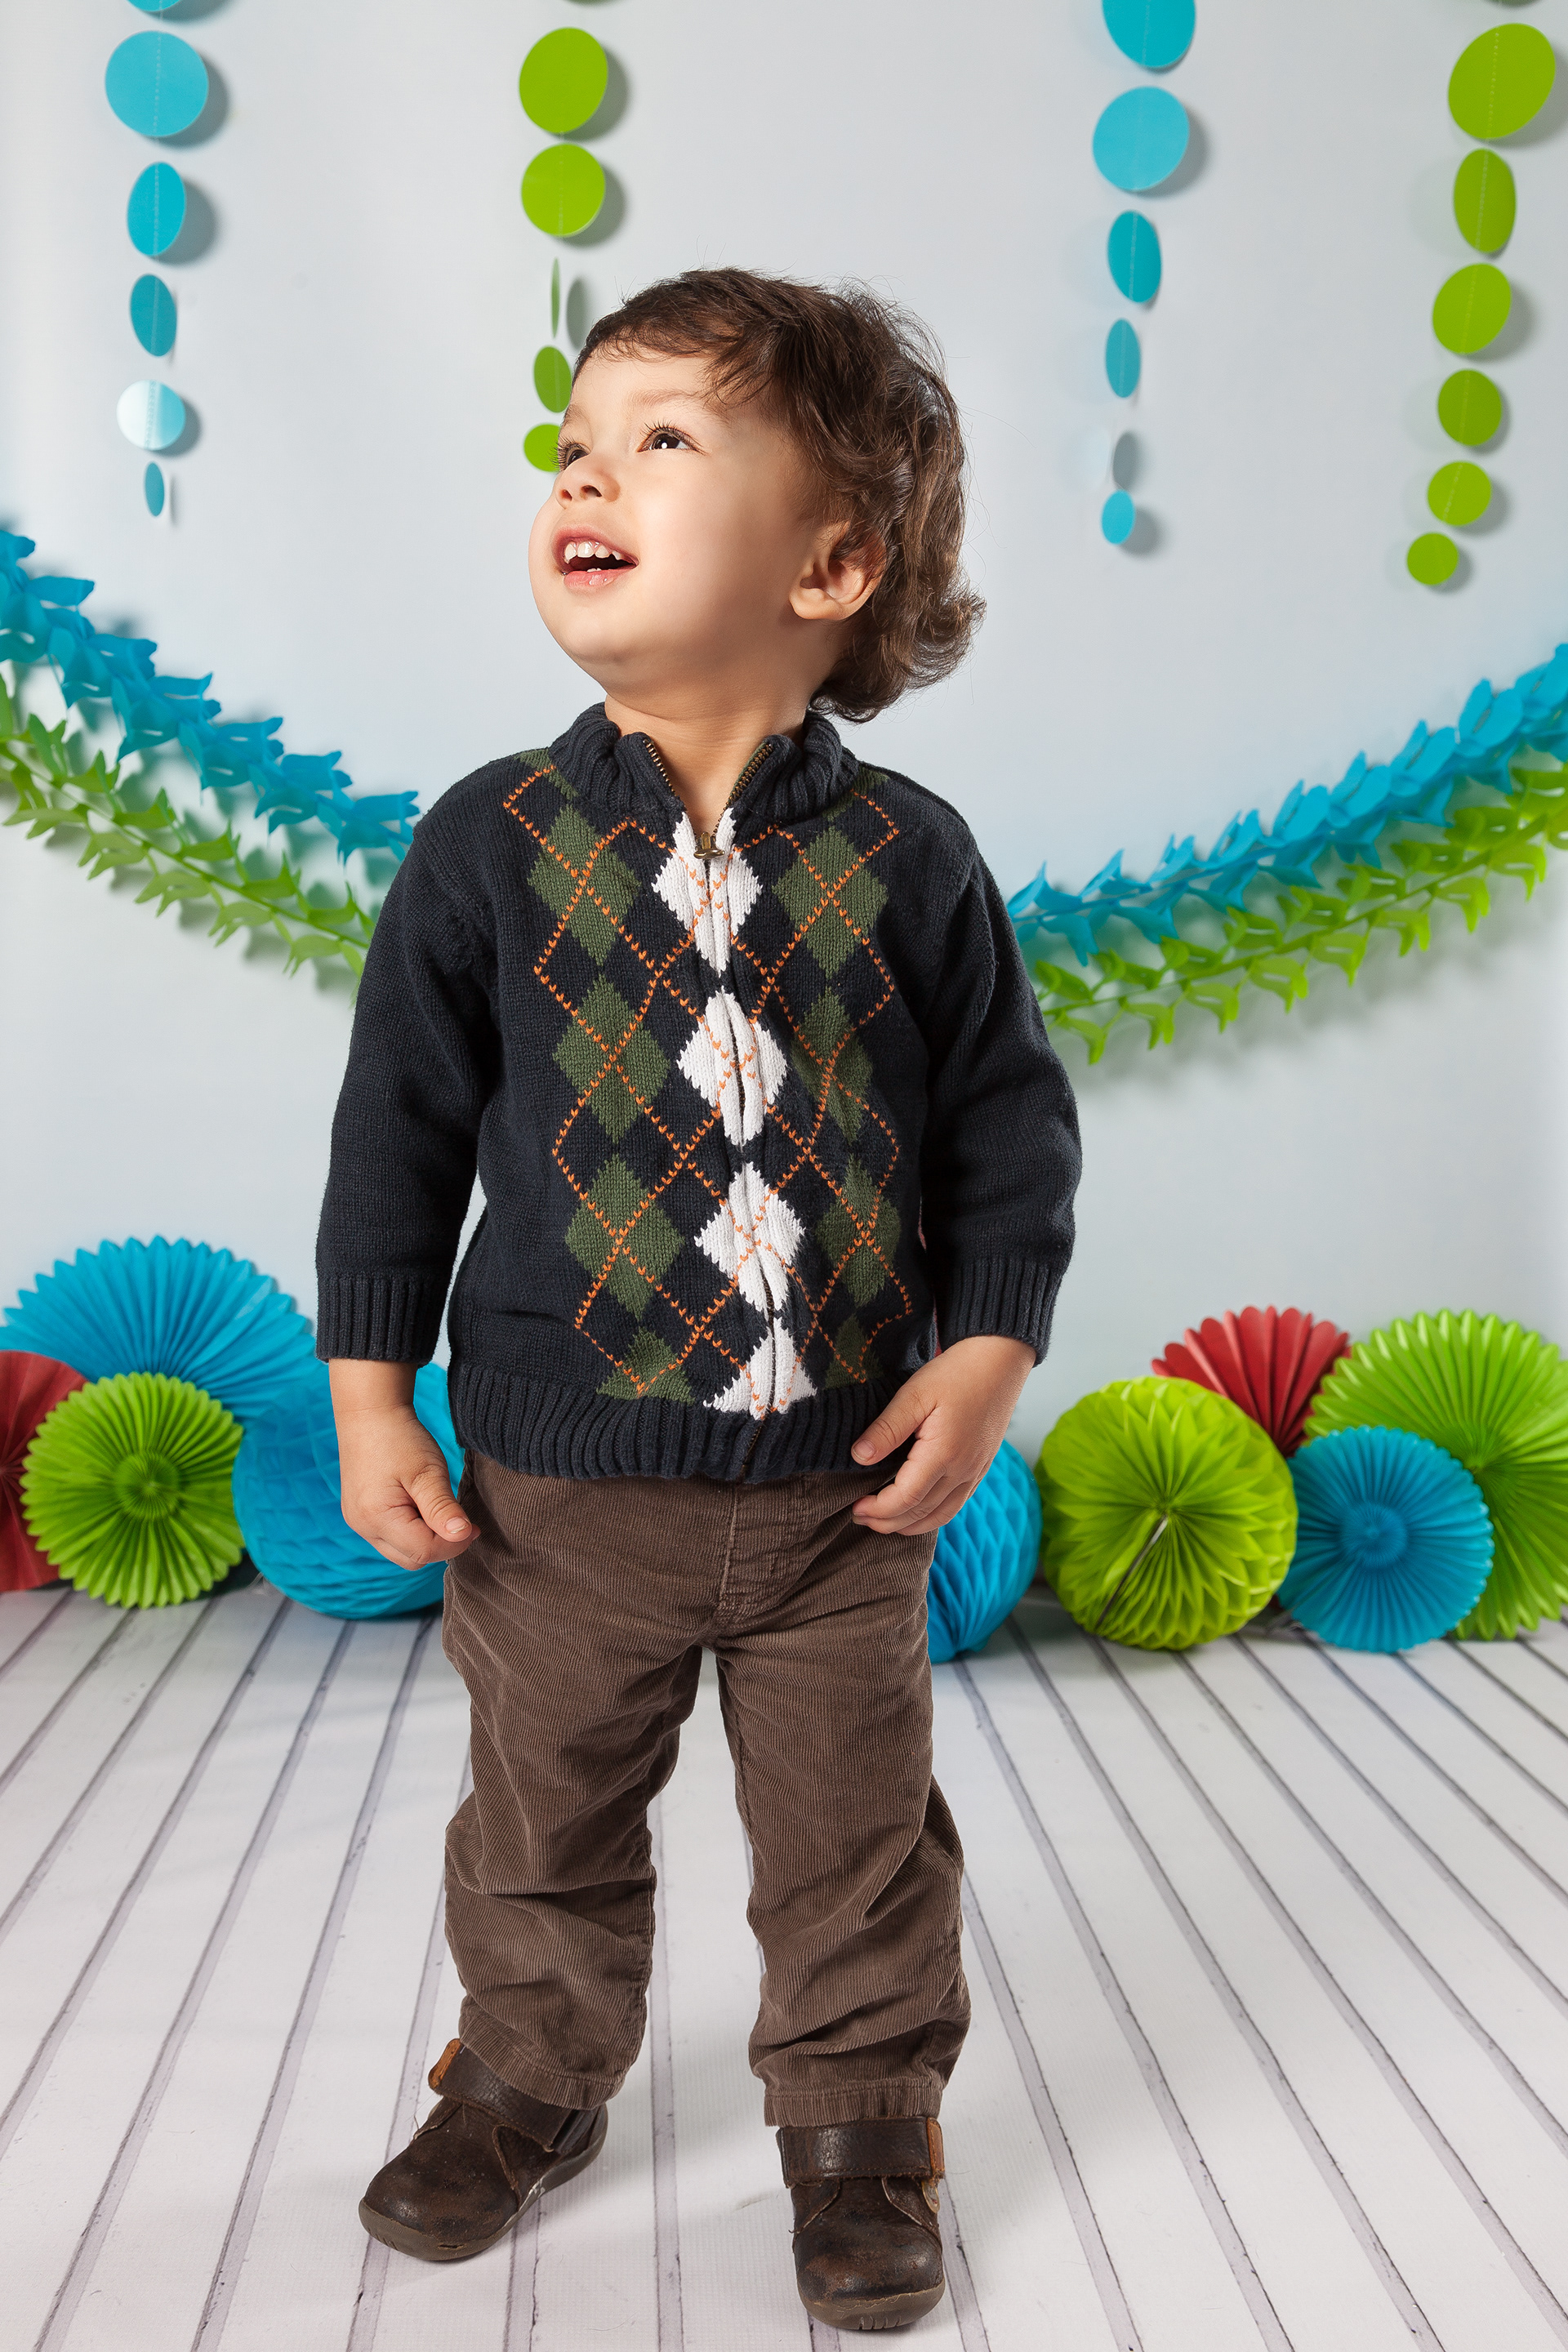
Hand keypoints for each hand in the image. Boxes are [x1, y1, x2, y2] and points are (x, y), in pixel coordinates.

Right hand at [329, 1359, 473, 1570]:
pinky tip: (424, 1509)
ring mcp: (358, 1523)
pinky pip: (391, 1539)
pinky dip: (412, 1532)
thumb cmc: (400, 1438)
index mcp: (376, 1517)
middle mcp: (362, 1526)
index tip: (474, 1525)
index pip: (424, 1550)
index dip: (454, 1543)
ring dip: (427, 1540)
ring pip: (402, 1552)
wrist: (370, 1413)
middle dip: (441, 1545)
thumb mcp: (428, 1471)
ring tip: (442, 1510)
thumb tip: (463, 1535)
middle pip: (412, 1558)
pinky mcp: (360, 1515)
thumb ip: (443, 1507)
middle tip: (462, 1520)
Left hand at [849, 1334, 1034, 1535]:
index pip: (905, 1498)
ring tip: (882, 1521)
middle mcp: (962, 1471)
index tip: (854, 1507)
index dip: (878, 1509)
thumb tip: (859, 1457)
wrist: (1000, 1361)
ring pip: (940, 1516)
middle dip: (887, 1522)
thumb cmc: (956, 1372)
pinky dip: (931, 1517)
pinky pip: (955, 1506)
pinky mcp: (980, 1469)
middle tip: (859, 1517)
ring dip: (909, 1525)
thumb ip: (886, 1429)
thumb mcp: (914, 1394)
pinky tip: (914, 1511)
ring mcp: (975, 1472)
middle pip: (920, 1514)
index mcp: (943, 1454)